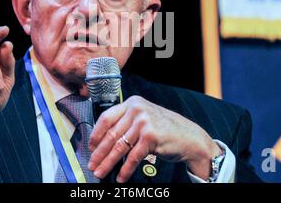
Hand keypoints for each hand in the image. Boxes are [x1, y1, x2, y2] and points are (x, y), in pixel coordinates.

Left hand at [88, 95, 220, 181]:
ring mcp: (144, 122)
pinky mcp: (150, 136)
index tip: (91, 147)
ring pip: (119, 147)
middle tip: (92, 164)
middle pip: (111, 134)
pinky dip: (125, 169)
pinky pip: (133, 157)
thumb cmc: (165, 129)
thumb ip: (126, 123)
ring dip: (108, 163)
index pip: (106, 117)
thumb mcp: (144, 118)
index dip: (96, 134)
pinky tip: (121, 177)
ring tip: (101, 172)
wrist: (189, 136)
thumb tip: (102, 141)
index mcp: (132, 103)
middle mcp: (137, 109)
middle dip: (99, 153)